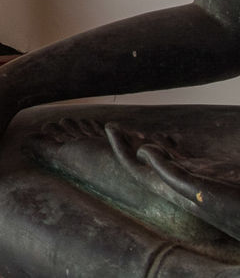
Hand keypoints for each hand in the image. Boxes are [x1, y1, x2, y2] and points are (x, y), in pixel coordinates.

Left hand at [107, 123, 239, 238]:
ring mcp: (192, 179)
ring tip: (134, 132)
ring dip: (148, 145)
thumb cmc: (234, 210)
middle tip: (114, 126)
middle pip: (143, 162)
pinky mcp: (207, 175)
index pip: (134, 165)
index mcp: (168, 188)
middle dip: (127, 145)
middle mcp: (175, 184)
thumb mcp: (197, 191)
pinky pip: (182, 160)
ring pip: (162, 160)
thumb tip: (141, 150)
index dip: (120, 146)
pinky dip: (172, 149)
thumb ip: (169, 172)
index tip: (110, 126)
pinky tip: (169, 141)